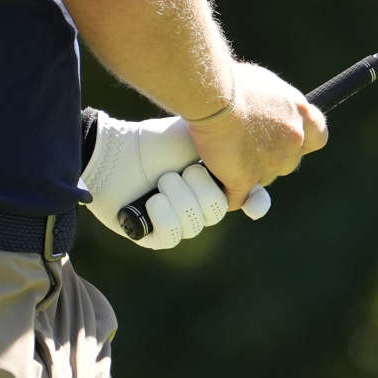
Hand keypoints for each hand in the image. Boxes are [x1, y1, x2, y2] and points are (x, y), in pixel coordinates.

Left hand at [79, 110, 269, 250]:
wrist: (118, 151)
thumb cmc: (159, 141)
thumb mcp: (202, 140)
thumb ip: (232, 153)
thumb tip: (260, 179)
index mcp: (218, 180)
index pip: (248, 200)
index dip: (254, 203)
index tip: (253, 205)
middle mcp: (201, 204)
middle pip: (218, 210)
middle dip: (198, 186)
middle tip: (183, 168)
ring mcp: (180, 223)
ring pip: (195, 224)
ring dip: (176, 196)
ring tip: (161, 180)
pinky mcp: (157, 238)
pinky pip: (173, 236)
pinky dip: (162, 213)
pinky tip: (151, 200)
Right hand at [187, 62, 328, 209]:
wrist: (213, 95)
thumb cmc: (234, 83)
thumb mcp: (266, 84)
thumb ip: (276, 104)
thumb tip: (269, 111)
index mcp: (301, 114)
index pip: (317, 138)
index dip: (302, 142)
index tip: (288, 140)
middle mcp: (293, 141)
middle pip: (288, 162)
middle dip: (270, 158)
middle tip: (245, 144)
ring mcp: (272, 164)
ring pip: (262, 178)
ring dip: (247, 172)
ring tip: (223, 154)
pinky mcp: (245, 180)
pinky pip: (238, 198)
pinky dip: (227, 195)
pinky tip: (217, 186)